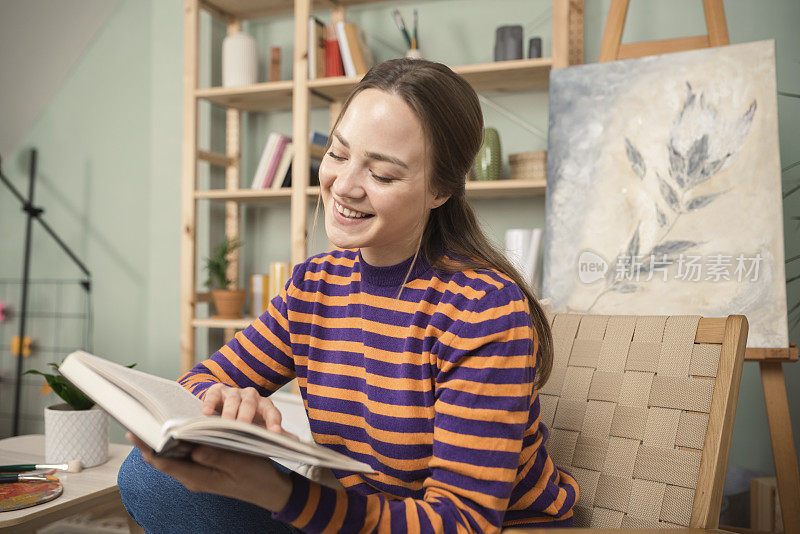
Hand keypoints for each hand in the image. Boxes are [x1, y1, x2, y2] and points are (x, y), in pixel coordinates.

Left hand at [127, 432, 292, 510]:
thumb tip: (194, 449)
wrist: (269, 490)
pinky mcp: (204, 467)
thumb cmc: (257, 477)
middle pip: (163, 459)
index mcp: (199, 479)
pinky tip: (177, 429)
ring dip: (161, 441)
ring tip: (152, 421)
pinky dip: (177, 442)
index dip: (147, 447)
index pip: (164, 463)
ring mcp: (198, 473)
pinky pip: (183, 455)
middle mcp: (193, 477)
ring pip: (171, 457)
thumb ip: (217, 457)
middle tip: (138, 421)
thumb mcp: (240, 464)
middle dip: (149, 442)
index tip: (135, 431)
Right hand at [202, 384, 296, 438]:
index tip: (275, 433)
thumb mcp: (261, 426)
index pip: (272, 411)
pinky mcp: (216, 391)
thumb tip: (296, 442)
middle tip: (243, 429)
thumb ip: (275, 433)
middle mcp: (250, 396)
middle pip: (251, 404)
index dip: (274, 421)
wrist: (225, 404)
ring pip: (233, 399)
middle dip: (247, 417)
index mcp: (264, 405)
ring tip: (224, 424)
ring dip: (229, 412)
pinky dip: (209, 402)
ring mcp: (233, 392)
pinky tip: (206, 413)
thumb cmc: (247, 418)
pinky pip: (213, 394)